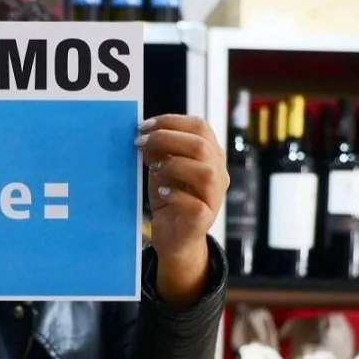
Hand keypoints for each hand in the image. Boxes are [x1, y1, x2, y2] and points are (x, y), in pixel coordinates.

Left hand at [135, 114, 228, 304]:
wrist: (174, 237)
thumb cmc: (170, 198)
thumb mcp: (161, 169)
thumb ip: (158, 152)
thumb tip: (146, 135)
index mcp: (211, 155)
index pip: (200, 127)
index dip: (171, 121)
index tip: (144, 125)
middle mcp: (218, 173)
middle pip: (201, 145)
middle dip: (166, 138)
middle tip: (140, 142)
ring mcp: (214, 197)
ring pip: (205, 172)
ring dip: (174, 164)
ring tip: (153, 168)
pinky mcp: (204, 218)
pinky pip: (194, 204)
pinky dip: (175, 195)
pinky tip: (161, 192)